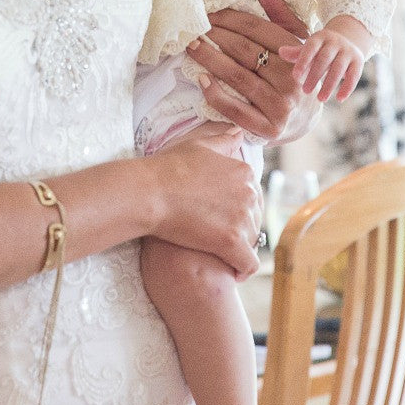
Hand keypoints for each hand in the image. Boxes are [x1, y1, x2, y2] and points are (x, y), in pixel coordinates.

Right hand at [144, 125, 263, 278]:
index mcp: (243, 171)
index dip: (237, 208)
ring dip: (239, 248)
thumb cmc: (167, 167)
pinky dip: (242, 270)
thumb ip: (222, 142)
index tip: (222, 216)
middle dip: (241, 228)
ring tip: (220, 253)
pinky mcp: (232, 241)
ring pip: (252, 241)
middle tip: (218, 236)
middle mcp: (249, 193)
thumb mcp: (197, 146)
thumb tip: (238, 133)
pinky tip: (230, 271)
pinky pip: (249, 263)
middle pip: (255, 219)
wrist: (150, 191)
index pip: (253, 196)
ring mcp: (241, 217)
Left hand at [189, 0, 317, 143]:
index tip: (208, 14)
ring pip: (238, 77)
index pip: (258, 30)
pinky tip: (201, 79)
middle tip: (193, 28)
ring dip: (210, 60)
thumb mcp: (292, 41)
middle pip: (245, 51)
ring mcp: (281, 107)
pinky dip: (216, 94)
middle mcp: (292, 80)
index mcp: (298, 55)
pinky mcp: (268, 129)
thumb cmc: (292, 72)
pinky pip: (235, 110)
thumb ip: (277, 12)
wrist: (304, 121)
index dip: (230, 19)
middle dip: (216, 37)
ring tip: (191, 47)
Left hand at [278, 21, 366, 101]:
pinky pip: (354, 76)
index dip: (303, 61)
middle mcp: (335, 42)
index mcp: (320, 37)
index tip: (295, 76)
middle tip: (305, 91)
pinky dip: (347, 88)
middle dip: (314, 75)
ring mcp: (348, 51)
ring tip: (321, 99)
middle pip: (324, 59)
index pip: (310, 48)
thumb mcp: (309, 48)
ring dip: (329, 85)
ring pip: (339, 69)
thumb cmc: (321, 48)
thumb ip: (296, 52)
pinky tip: (339, 99)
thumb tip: (281, 52)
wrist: (348, 40)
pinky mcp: (359, 61)